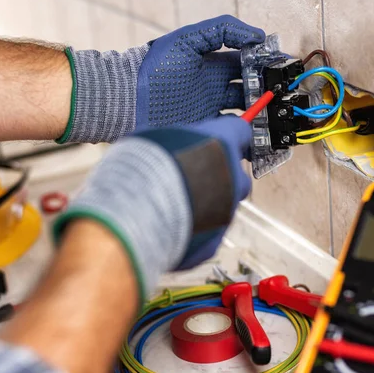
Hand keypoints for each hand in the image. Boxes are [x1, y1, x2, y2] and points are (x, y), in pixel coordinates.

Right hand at [53, 115, 251, 299]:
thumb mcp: (153, 138)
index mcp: (220, 143)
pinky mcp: (213, 242)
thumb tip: (171, 141)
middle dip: (221, 177)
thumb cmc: (141, 170)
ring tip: (176, 205)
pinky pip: (207, 233)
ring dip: (207, 205)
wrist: (133, 216)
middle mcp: (231, 178)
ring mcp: (225, 213)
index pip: (240, 130)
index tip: (230, 138)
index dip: (233, 135)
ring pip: (224, 207)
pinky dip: (193, 231)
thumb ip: (175, 141)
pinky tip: (170, 227)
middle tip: (194, 177)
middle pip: (238, 176)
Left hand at [58, 15, 263, 143]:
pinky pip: (226, 135)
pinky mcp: (201, 131)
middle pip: (248, 93)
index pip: (246, 66)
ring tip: (270, 121)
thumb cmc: (153, 69)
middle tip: (278, 99)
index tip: (279, 71)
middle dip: (265, 96)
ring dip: (257, 118)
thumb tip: (257, 34)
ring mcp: (207, 113)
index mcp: (213, 67)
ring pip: (242, 116)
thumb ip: (222, 30)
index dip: (264, 67)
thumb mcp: (188, 40)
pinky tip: (250, 136)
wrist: (127, 101)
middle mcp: (213, 90)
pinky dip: (240, 137)